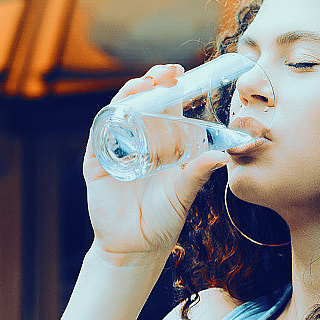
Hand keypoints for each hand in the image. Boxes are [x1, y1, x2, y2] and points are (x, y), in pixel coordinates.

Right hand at [83, 64, 228, 264]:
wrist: (135, 248)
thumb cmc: (164, 220)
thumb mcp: (184, 193)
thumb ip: (198, 172)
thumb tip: (222, 155)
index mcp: (163, 143)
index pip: (166, 106)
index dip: (172, 87)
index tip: (182, 72)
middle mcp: (140, 141)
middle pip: (143, 101)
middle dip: (154, 82)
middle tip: (168, 72)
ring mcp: (116, 148)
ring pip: (121, 111)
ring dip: (132, 93)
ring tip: (147, 83)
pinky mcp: (97, 161)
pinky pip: (100, 132)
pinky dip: (108, 117)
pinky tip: (120, 108)